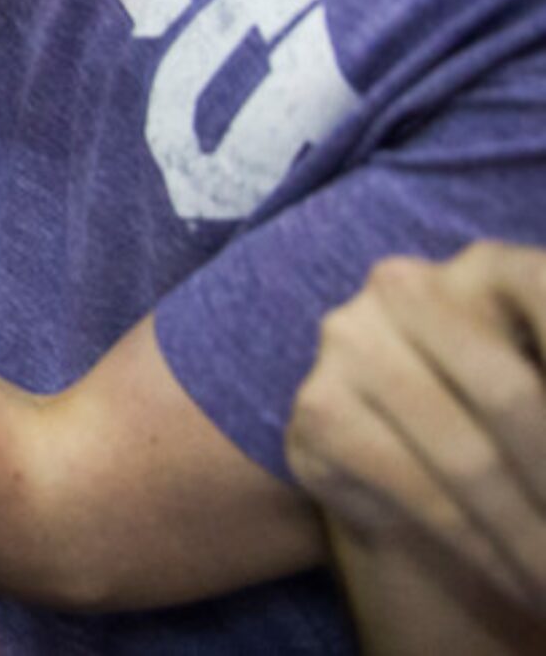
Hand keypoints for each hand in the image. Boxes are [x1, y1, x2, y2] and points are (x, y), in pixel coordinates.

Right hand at [286, 243, 545, 622]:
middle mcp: (405, 286)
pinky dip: (480, 549)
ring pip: (468, 458)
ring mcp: (350, 342)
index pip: (544, 295)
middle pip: (509, 394)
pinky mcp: (318, 408)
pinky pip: (416, 492)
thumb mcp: (539, 382)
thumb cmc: (504, 413)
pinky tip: (513, 575)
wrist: (405, 444)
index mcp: (486, 266)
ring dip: (529, 538)